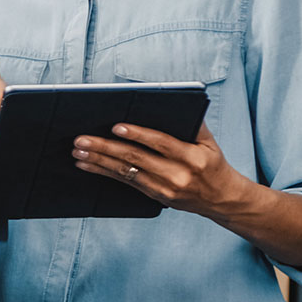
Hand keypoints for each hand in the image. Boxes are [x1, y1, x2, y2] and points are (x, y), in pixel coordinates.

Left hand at [72, 123, 252, 217]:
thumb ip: (193, 123)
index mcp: (192, 158)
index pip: (161, 143)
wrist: (222, 199)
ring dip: (98, 161)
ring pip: (126, 172)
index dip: (138, 134)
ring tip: (78, 151)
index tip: (116, 126)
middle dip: (106, 147)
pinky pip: (125, 183)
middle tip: (82, 139)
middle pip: (136, 159)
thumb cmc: (213, 164)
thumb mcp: (209, 142)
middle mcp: (177, 175)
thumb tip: (170, 102)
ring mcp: (165, 189)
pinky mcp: (155, 196)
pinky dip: (103, 172)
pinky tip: (87, 165)